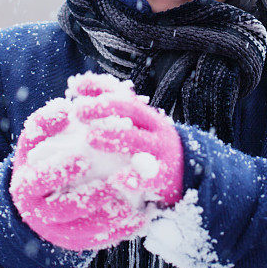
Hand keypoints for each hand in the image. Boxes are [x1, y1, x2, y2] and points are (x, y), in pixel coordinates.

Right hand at [9, 97, 147, 250]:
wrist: (35, 194)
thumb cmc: (38, 157)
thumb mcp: (34, 139)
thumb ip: (45, 122)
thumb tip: (63, 109)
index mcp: (25, 185)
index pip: (39, 180)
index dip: (60, 170)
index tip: (83, 158)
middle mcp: (38, 213)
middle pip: (63, 210)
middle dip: (90, 197)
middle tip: (116, 182)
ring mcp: (55, 231)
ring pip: (82, 230)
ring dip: (109, 219)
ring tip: (132, 205)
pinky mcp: (73, 242)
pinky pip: (97, 241)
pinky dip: (118, 232)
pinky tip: (138, 219)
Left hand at [72, 72, 183, 208]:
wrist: (191, 175)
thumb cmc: (151, 150)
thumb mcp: (138, 129)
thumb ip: (115, 115)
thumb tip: (78, 89)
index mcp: (145, 114)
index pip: (121, 94)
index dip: (99, 88)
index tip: (76, 87)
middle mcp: (154, 127)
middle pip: (130, 110)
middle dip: (103, 107)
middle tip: (79, 110)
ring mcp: (161, 150)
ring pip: (138, 140)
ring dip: (113, 137)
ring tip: (90, 138)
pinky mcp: (166, 176)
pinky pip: (149, 177)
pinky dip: (132, 179)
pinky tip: (115, 181)